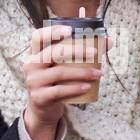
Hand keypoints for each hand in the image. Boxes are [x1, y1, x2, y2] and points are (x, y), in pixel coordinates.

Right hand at [23, 24, 104, 139]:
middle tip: (95, 52)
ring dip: (82, 73)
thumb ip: (81, 53)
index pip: (38, 37)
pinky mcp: (39, 97)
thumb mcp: (63, 66)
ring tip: (98, 74)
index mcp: (35, 53)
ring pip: (59, 73)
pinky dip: (75, 89)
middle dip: (76, 51)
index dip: (53, 31)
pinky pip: (59, 91)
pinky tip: (87, 87)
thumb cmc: (56, 81)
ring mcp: (33, 82)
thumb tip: (108, 42)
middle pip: (53, 53)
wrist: (43, 109)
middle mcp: (31, 65)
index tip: (71, 31)